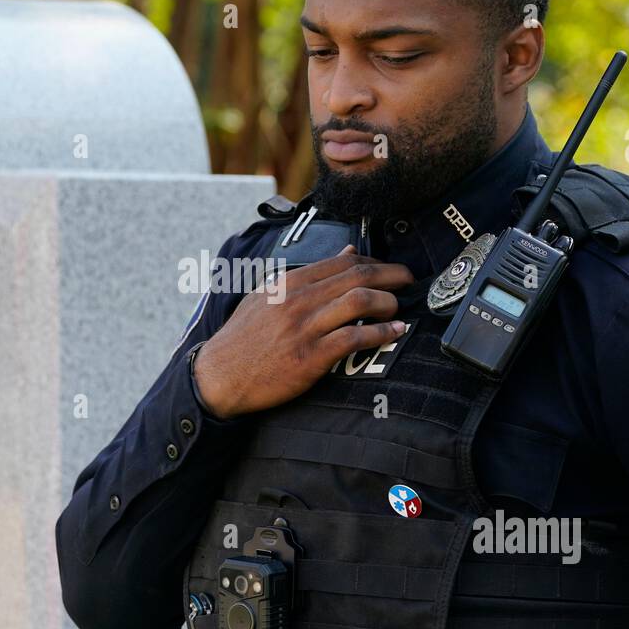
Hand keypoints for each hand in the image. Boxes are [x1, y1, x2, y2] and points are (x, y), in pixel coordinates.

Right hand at [193, 245, 413, 418]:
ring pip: (360, 302)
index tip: (390, 270)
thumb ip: (307, 275)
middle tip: (409, 281)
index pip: (343, 261)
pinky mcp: (310, 358)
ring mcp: (304, 328)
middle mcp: (298, 301)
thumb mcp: (268, 296)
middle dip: (392, 275)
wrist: (219, 376)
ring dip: (388, 302)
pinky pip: (354, 338)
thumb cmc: (244, 338)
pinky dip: (381, 333)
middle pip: (358, 276)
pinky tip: (394, 333)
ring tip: (399, 308)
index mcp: (289, 283)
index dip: (375, 261)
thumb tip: (347, 252)